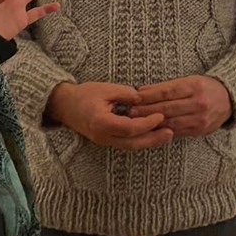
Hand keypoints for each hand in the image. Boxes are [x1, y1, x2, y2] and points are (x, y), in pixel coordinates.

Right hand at [46, 82, 173, 150]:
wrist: (64, 105)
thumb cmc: (84, 94)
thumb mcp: (106, 89)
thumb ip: (126, 94)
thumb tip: (142, 99)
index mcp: (102, 122)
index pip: (130, 128)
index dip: (147, 124)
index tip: (160, 116)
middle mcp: (103, 136)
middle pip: (133, 143)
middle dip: (153, 139)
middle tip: (170, 133)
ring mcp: (103, 141)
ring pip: (130, 146)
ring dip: (149, 142)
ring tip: (166, 135)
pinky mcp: (106, 140)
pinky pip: (126, 143)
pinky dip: (140, 140)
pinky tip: (152, 135)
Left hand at [131, 76, 233, 137]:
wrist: (230, 99)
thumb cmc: (205, 87)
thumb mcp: (189, 80)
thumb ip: (167, 87)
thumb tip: (142, 91)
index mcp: (195, 86)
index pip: (167, 92)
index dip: (149, 96)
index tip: (134, 97)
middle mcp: (198, 103)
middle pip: (167, 108)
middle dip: (146, 111)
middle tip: (130, 112)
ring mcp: (200, 119)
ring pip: (170, 122)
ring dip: (151, 123)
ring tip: (136, 122)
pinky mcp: (200, 130)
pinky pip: (178, 132)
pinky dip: (163, 130)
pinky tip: (151, 129)